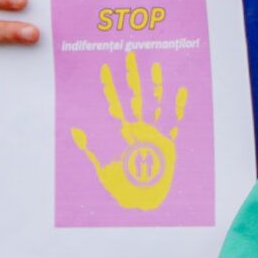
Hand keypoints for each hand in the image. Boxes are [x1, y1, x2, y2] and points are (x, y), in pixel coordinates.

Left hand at [70, 48, 183, 209]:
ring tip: (157, 65)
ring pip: (156, 103)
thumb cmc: (121, 188)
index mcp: (121, 133)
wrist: (141, 203)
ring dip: (157, 85)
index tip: (104, 66)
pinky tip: (182, 90)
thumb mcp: (102, 168)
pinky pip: (175, 122)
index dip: (109, 85)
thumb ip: (91, 148)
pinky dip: (179, 107)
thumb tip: (76, 129)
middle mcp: (138, 129)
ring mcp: (155, 135)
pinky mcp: (169, 145)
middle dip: (134, 75)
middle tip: (131, 53)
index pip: (114, 102)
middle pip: (136, 96)